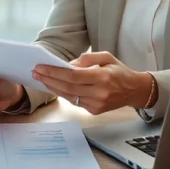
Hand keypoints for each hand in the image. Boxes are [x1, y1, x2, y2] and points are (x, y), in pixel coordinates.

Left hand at [32, 51, 152, 115]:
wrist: (134, 90)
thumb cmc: (119, 71)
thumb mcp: (106, 57)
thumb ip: (87, 59)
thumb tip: (68, 65)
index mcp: (103, 78)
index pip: (73, 76)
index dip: (55, 72)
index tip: (40, 67)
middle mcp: (100, 93)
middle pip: (68, 88)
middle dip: (49, 80)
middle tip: (35, 73)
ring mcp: (97, 104)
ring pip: (69, 96)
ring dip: (53, 88)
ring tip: (41, 79)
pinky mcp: (94, 111)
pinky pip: (75, 102)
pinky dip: (63, 94)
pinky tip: (54, 86)